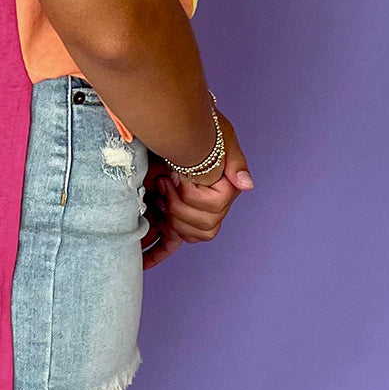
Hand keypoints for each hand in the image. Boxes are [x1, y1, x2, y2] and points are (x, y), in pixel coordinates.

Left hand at [141, 110, 253, 269]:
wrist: (177, 126)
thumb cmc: (203, 130)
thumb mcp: (221, 138)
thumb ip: (234, 162)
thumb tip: (245, 185)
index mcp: (223, 193)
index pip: (211, 209)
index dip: (189, 195)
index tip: (174, 176)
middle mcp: (210, 210)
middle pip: (196, 227)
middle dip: (175, 205)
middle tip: (162, 182)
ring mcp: (192, 217)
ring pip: (182, 234)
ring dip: (166, 217)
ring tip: (156, 194)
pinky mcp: (173, 220)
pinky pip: (168, 246)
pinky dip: (156, 255)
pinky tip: (143, 263)